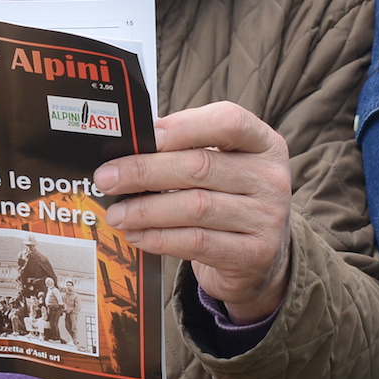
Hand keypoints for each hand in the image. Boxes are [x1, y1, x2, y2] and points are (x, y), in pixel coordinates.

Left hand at [92, 101, 291, 322]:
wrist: (262, 257)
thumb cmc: (229, 199)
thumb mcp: (222, 166)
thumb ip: (185, 150)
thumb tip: (128, 145)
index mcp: (264, 143)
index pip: (228, 121)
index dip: (183, 126)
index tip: (145, 135)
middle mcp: (271, 177)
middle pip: (200, 166)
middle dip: (145, 171)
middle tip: (107, 178)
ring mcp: (267, 217)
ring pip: (195, 206)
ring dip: (146, 210)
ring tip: (116, 213)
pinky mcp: (254, 254)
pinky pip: (197, 242)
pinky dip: (160, 238)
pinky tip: (137, 235)